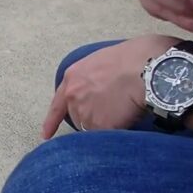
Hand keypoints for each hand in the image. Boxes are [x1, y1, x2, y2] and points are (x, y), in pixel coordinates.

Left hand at [41, 35, 179, 138]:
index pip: (57, 105)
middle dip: (94, 118)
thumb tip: (105, 89)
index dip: (51, 121)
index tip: (45, 134)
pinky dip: (119, 130)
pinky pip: (109, 135)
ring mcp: (85, 112)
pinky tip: (129, 115)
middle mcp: (74, 96)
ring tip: (125, 107)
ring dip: (107, 125)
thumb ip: (95, 78)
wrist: (146, 67)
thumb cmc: (135, 57)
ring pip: (95, 128)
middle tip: (115, 107)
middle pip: (79, 118)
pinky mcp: (100, 126)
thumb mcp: (104, 61)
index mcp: (73, 77)